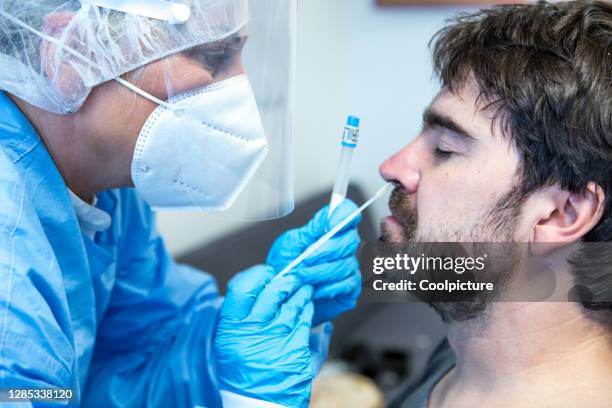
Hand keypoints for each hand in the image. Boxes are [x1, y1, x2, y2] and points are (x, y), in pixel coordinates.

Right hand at [214, 265, 314, 407]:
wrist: (257, 404)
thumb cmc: (243, 372)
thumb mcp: (229, 344)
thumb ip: (239, 316)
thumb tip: (257, 288)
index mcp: (231, 329)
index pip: (241, 289)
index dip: (257, 276)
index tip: (267, 273)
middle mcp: (252, 332)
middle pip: (272, 292)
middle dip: (285, 281)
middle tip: (292, 278)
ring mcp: (275, 340)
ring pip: (292, 304)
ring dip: (301, 293)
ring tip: (303, 290)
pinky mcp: (295, 349)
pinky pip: (304, 320)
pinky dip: (307, 310)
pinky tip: (308, 307)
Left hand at [267, 200, 361, 324]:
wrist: (281, 292)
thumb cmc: (286, 265)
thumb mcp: (292, 243)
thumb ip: (312, 230)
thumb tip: (329, 214)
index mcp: (331, 229)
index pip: (348, 213)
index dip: (343, 215)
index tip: (329, 224)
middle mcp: (344, 246)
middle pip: (349, 241)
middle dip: (324, 251)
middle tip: (304, 259)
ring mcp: (350, 266)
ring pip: (344, 265)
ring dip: (320, 272)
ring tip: (302, 276)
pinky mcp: (350, 287)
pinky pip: (346, 285)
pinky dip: (326, 288)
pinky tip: (313, 289)